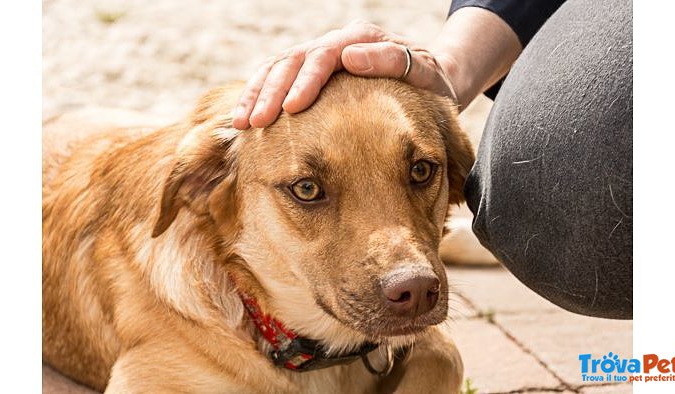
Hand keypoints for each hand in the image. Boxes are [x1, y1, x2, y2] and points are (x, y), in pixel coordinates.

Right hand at [232, 21, 457, 129]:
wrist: (431, 80)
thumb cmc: (430, 83)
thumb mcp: (424, 72)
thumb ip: (392, 61)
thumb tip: (350, 58)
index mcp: (361, 38)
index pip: (325, 55)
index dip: (305, 81)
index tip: (292, 108)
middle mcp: (337, 43)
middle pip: (293, 60)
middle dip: (271, 92)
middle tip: (258, 122)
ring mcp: (321, 56)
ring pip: (278, 67)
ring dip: (256, 94)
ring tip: (243, 123)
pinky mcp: (312, 73)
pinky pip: (277, 78)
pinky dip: (258, 96)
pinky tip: (245, 118)